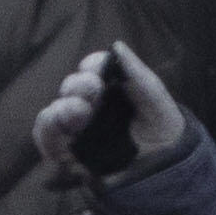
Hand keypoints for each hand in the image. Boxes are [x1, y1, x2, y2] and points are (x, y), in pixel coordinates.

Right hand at [39, 45, 199, 188]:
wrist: (167, 169)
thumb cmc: (162, 126)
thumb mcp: (154, 98)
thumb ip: (136, 73)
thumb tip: (117, 45)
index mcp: (108, 86)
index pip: (91, 69)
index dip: (91, 67)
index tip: (98, 73)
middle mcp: (88, 105)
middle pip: (69, 90)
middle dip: (75, 88)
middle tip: (91, 91)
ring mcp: (76, 132)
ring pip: (51, 119)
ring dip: (57, 114)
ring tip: (72, 114)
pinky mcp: (69, 159)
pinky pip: (49, 149)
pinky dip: (49, 143)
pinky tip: (62, 143)